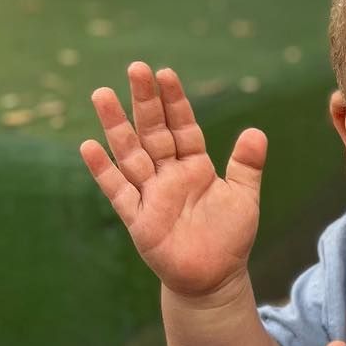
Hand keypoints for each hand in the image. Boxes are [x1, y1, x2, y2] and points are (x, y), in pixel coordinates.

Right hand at [81, 63, 264, 298]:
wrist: (214, 278)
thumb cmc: (229, 237)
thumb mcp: (244, 198)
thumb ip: (246, 165)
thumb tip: (256, 131)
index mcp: (194, 166)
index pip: (182, 126)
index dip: (174, 101)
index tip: (166, 73)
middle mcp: (169, 174)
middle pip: (153, 131)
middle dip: (145, 101)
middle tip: (135, 67)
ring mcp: (151, 194)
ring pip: (130, 154)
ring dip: (116, 126)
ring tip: (101, 94)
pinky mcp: (138, 219)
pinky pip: (118, 191)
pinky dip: (103, 171)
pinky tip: (88, 146)